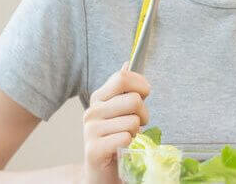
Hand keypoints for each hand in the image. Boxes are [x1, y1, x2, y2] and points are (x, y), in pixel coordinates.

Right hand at [80, 62, 150, 183]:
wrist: (102, 171)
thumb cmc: (115, 137)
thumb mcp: (120, 110)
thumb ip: (124, 88)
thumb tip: (127, 63)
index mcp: (98, 98)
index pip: (122, 77)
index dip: (141, 85)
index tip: (145, 95)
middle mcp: (92, 111)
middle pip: (133, 100)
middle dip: (143, 114)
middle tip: (138, 124)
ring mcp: (90, 130)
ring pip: (132, 121)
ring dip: (136, 132)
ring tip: (127, 137)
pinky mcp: (94, 149)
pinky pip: (126, 138)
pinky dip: (130, 145)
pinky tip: (121, 149)